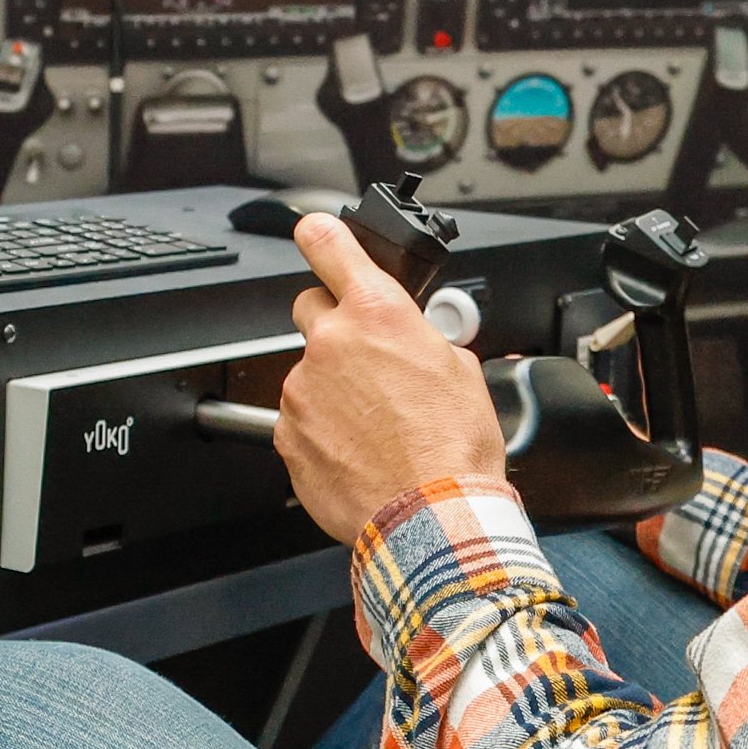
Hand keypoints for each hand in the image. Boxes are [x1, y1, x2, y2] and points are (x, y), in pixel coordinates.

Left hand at [277, 214, 505, 541]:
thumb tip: (412, 340)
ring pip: (309, 373)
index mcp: (377, 313)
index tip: (316, 230)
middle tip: (367, 361)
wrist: (432, 518)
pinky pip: (300, 421)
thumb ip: (421, 337)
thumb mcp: (460, 369)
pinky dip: (323, 431)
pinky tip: (358, 452)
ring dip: (333, 389)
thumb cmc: (453, 449)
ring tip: (376, 426)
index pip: (329, 243)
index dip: (321, 232)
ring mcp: (302, 390)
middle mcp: (330, 343)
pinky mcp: (287, 435)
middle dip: (334, 326)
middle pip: (310, 308)